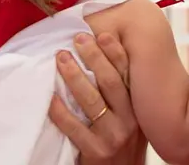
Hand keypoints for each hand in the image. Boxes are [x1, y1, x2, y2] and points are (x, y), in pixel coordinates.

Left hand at [49, 34, 145, 164]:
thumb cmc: (122, 143)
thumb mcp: (130, 118)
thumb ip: (122, 96)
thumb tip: (102, 59)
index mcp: (137, 108)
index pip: (128, 75)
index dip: (116, 53)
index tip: (102, 34)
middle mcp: (129, 121)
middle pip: (111, 82)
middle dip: (94, 58)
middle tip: (78, 39)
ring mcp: (113, 137)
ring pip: (91, 101)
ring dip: (74, 77)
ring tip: (61, 59)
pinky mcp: (96, 153)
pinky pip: (74, 128)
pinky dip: (60, 112)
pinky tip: (50, 97)